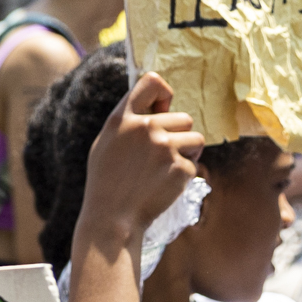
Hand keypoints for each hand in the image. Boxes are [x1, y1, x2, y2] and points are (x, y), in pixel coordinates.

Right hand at [75, 72, 203, 252]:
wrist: (112, 220)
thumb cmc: (107, 182)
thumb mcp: (105, 143)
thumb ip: (128, 122)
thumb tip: (157, 107)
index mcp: (123, 118)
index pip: (152, 82)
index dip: (164, 94)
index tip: (163, 108)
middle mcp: (144, 127)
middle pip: (184, 116)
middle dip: (179, 134)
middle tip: (160, 156)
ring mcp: (164, 148)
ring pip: (196, 138)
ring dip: (187, 152)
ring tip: (165, 169)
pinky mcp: (180, 168)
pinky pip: (194, 164)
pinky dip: (183, 176)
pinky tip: (163, 186)